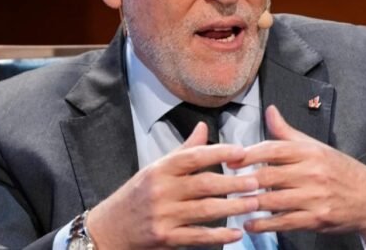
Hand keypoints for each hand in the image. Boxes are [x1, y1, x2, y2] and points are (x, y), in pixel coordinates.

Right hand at [85, 122, 259, 248]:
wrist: (109, 229)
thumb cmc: (136, 195)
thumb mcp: (155, 169)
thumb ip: (183, 151)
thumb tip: (204, 127)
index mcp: (160, 169)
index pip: (193, 157)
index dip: (218, 152)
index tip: (242, 152)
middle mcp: (161, 190)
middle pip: (204, 184)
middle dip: (233, 183)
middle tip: (257, 181)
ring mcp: (163, 216)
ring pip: (205, 210)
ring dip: (232, 208)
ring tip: (254, 204)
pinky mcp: (165, 238)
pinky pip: (197, 236)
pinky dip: (218, 235)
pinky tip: (236, 233)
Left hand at [230, 105, 365, 249]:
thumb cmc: (340, 170)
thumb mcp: (316, 147)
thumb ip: (287, 132)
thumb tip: (270, 111)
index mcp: (309, 151)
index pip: (273, 149)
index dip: (248, 154)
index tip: (229, 158)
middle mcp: (312, 172)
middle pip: (269, 175)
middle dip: (243, 181)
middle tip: (221, 184)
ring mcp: (314, 197)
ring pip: (273, 200)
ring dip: (249, 204)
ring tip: (230, 204)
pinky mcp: (316, 218)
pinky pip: (284, 222)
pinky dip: (264, 225)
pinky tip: (249, 225)